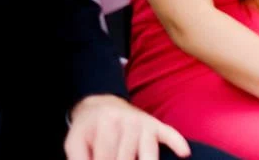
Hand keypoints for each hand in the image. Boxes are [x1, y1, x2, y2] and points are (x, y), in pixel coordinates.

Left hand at [64, 94, 189, 159]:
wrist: (102, 104)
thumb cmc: (88, 129)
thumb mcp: (74, 142)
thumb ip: (79, 159)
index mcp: (105, 124)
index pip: (105, 157)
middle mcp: (127, 121)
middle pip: (127, 158)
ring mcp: (143, 122)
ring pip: (149, 153)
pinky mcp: (155, 124)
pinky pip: (170, 133)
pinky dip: (178, 143)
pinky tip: (184, 154)